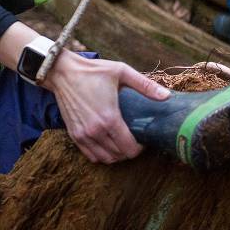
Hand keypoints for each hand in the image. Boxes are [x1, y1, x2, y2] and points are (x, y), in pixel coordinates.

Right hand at [45, 52, 169, 163]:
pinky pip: (91, 156)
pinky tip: (106, 143)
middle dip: (129, 150)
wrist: (62, 72)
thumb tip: (167, 96)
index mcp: (109, 119)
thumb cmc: (92, 71)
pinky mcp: (74, 135)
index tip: (142, 137)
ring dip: (116, 154)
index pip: (130, 149)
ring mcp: (83, 135)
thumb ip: (145, 85)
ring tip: (121, 142)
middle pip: (119, 156)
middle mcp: (95, 131)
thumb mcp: (121, 71)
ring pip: (105, 159)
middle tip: (133, 138)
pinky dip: (101, 154)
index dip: (140, 147)